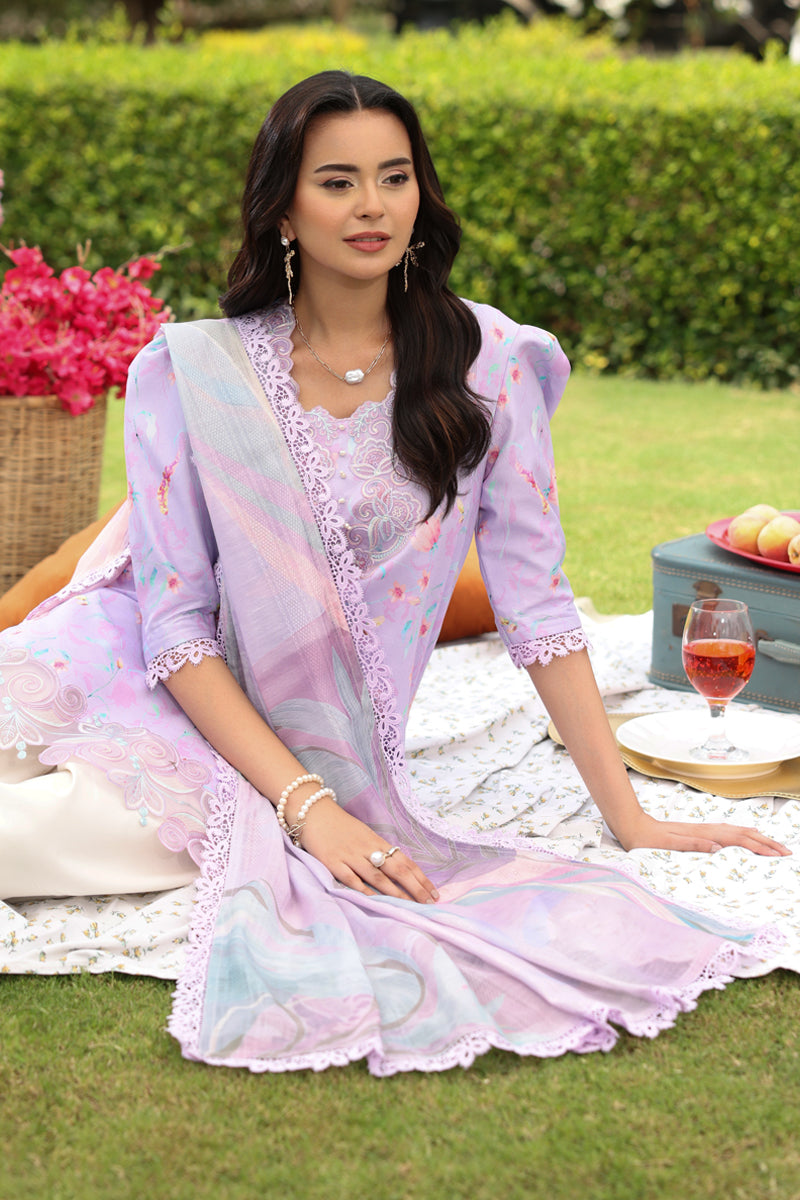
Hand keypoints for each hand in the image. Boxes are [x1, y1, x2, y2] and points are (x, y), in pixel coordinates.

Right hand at [293, 798, 439, 903]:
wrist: (313, 811)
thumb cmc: (339, 825)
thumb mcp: (364, 834)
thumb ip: (378, 850)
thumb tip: (398, 870)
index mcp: (377, 841)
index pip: (405, 861)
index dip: (420, 877)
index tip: (434, 892)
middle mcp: (367, 848)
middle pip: (397, 869)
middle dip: (415, 887)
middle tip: (429, 902)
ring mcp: (350, 856)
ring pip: (378, 876)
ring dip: (395, 892)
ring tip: (409, 906)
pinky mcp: (333, 863)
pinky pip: (352, 879)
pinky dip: (365, 891)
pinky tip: (376, 902)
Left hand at [617, 811, 790, 857]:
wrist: (632, 826)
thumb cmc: (648, 839)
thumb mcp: (668, 844)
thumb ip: (692, 844)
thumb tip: (717, 847)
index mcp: (704, 834)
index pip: (739, 840)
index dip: (760, 847)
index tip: (778, 855)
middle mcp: (707, 830)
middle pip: (744, 834)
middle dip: (766, 842)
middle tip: (786, 853)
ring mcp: (703, 830)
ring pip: (737, 832)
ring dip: (758, 838)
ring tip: (773, 846)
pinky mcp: (698, 832)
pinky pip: (728, 834)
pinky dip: (743, 837)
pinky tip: (745, 841)